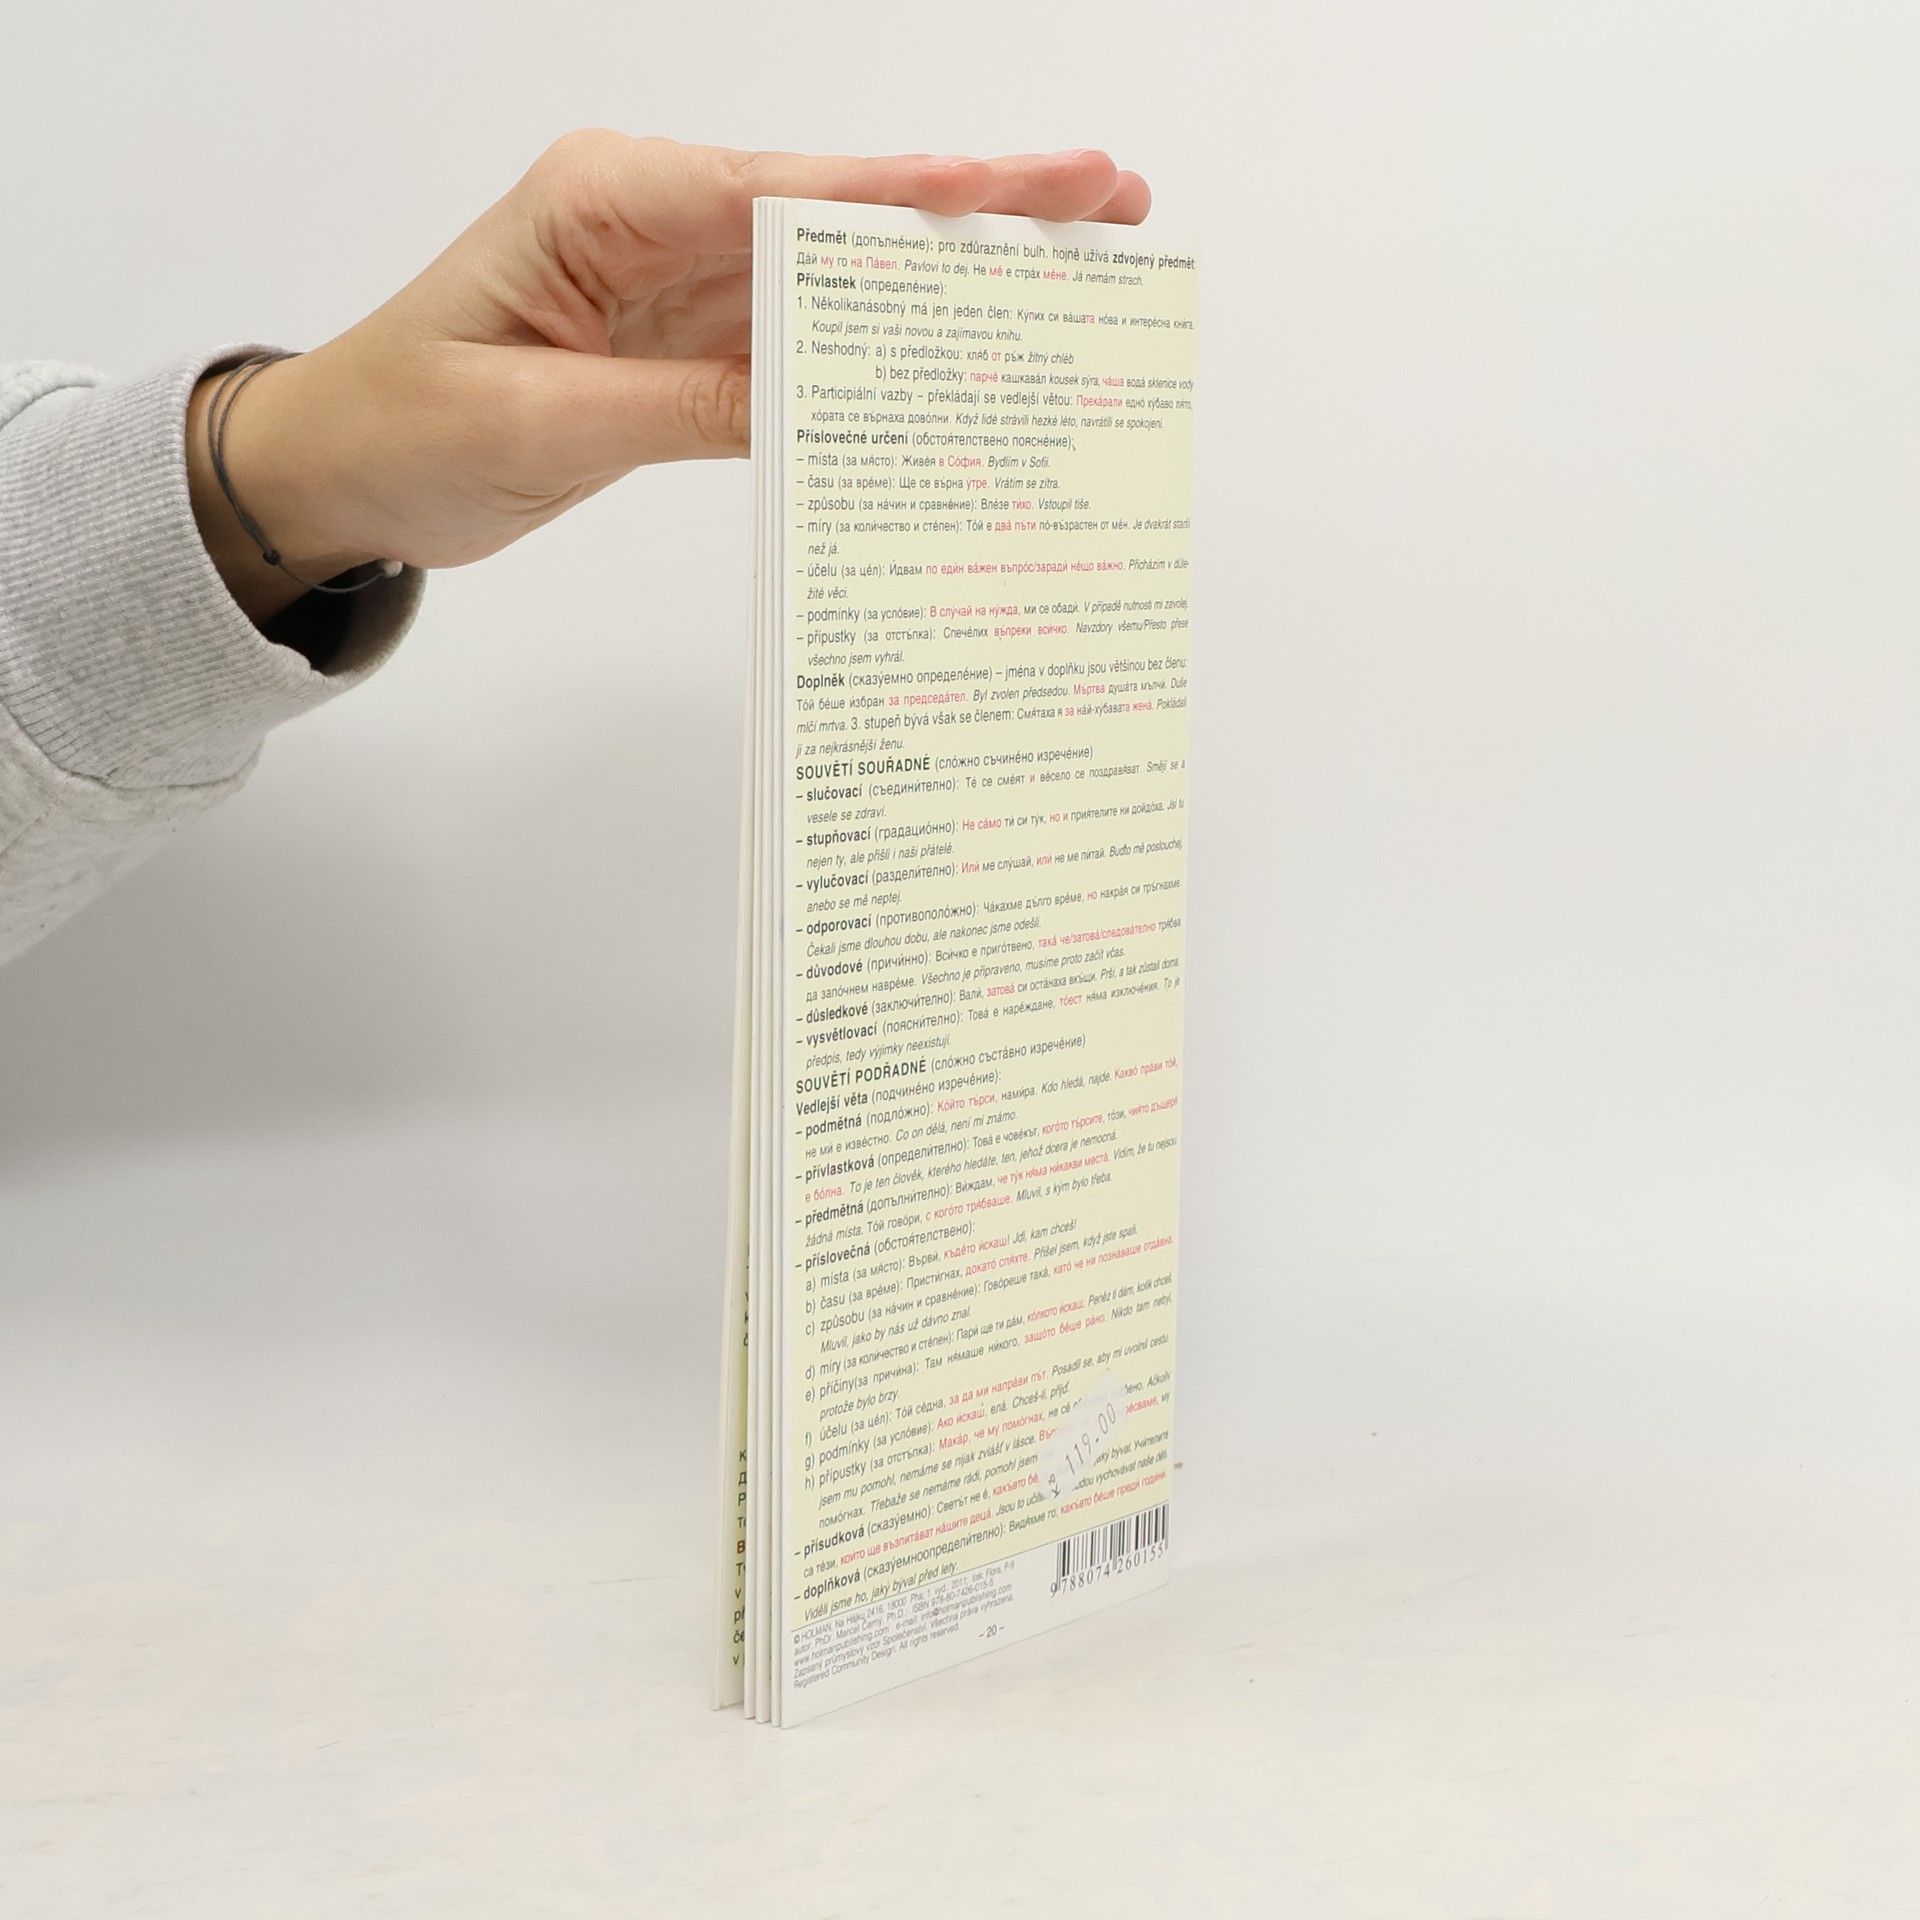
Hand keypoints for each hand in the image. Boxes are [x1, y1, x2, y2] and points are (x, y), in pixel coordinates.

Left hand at [185, 133, 1150, 624]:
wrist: (340, 466)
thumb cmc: (401, 424)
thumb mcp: (540, 425)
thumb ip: (684, 408)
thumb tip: (817, 404)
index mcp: (609, 201)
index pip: (788, 192)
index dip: (917, 194)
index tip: (1025, 184)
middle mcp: (656, 220)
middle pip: (841, 211)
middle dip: (975, 206)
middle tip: (1104, 192)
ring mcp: (678, 281)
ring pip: (837, 275)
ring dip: (948, 280)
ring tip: (1068, 265)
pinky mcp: (686, 345)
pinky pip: (800, 346)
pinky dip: (879, 356)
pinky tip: (958, 357)